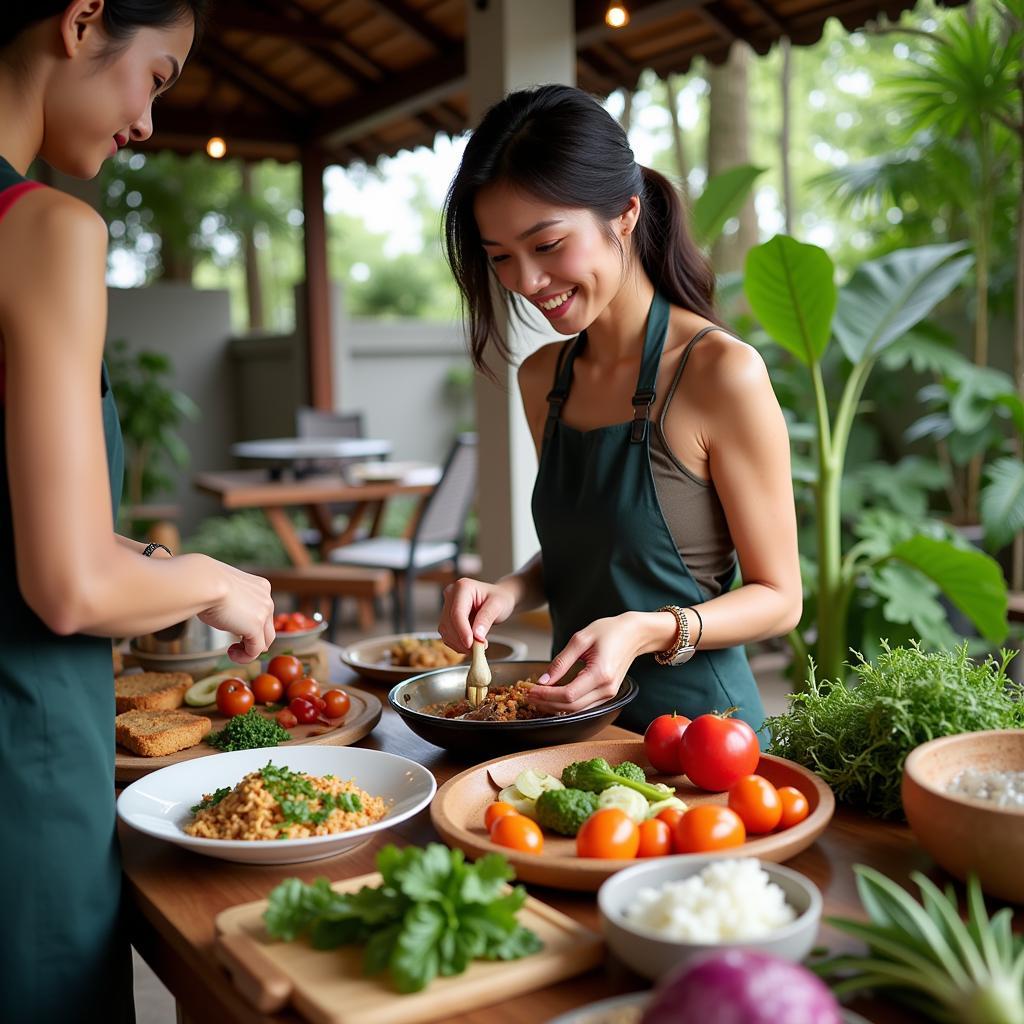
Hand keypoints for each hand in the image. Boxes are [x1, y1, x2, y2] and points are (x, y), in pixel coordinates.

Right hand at [197, 559, 275, 661]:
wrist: (205, 581)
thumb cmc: (205, 582)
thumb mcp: (225, 589)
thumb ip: (232, 601)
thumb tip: (227, 615)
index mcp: (261, 587)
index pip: (264, 611)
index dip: (250, 624)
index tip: (233, 628)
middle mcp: (267, 599)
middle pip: (268, 627)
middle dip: (253, 639)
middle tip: (235, 645)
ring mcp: (264, 613)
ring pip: (265, 641)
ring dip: (250, 650)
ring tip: (232, 651)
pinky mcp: (255, 626)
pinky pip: (255, 650)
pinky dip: (245, 657)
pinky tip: (231, 654)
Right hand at [438, 577, 516, 651]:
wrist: (499, 597)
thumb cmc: (500, 598)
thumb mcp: (498, 606)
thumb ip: (486, 619)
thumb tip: (477, 636)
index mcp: (463, 587)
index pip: (457, 613)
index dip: (462, 631)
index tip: (470, 644)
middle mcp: (451, 595)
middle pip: (449, 623)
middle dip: (462, 640)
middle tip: (479, 649)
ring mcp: (447, 606)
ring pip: (446, 631)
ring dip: (459, 643)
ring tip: (477, 646)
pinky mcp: (447, 617)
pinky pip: (447, 634)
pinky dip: (458, 643)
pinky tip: (471, 643)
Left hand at [528, 612, 652, 713]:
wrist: (634, 634)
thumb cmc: (610, 631)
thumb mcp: (581, 639)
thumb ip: (561, 661)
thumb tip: (544, 680)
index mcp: (601, 674)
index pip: (568, 694)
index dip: (546, 695)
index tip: (530, 689)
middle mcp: (606, 689)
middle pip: (572, 707)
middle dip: (547, 703)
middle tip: (529, 694)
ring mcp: (608, 694)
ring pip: (577, 710)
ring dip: (555, 706)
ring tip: (537, 697)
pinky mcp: (607, 695)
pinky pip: (584, 706)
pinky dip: (566, 705)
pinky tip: (553, 697)